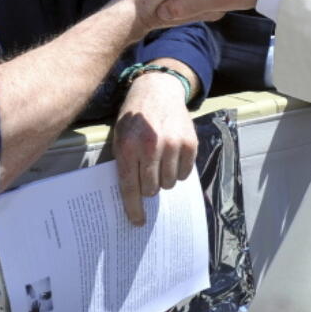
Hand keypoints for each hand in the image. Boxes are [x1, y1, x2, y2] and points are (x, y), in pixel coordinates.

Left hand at [113, 71, 196, 225]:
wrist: (158, 90)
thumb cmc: (135, 118)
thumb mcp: (120, 138)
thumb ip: (124, 164)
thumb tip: (130, 197)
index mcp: (129, 147)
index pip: (130, 187)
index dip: (133, 208)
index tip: (137, 221)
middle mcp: (151, 147)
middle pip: (151, 189)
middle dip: (148, 187)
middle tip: (147, 175)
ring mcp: (173, 144)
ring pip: (169, 183)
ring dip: (164, 179)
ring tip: (159, 163)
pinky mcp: (190, 143)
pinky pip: (185, 173)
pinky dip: (178, 171)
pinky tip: (172, 157)